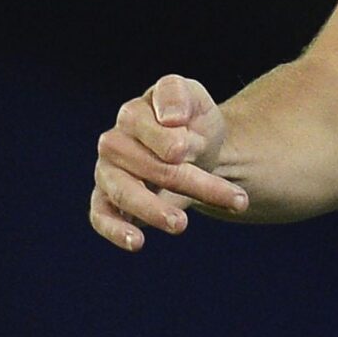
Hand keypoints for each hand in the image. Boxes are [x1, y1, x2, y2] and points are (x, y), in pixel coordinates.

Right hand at [90, 74, 246, 251]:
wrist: (196, 151)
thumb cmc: (192, 123)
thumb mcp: (195, 97)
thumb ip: (178, 94)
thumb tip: (171, 118)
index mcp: (133, 115)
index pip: (145, 128)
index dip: (167, 141)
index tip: (189, 151)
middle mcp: (114, 143)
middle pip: (149, 166)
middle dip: (193, 183)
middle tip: (237, 200)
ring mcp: (107, 174)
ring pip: (125, 193)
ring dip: (154, 210)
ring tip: (181, 224)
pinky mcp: (106, 202)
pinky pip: (101, 217)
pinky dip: (115, 230)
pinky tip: (136, 242)